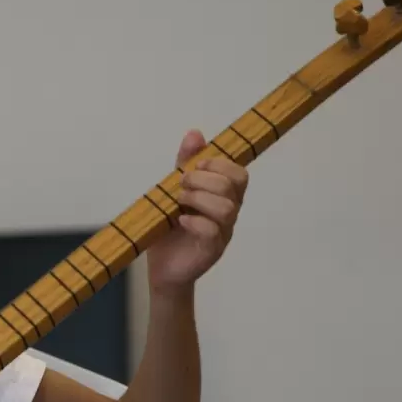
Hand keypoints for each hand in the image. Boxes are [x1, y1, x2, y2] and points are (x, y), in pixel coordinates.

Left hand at [147, 130, 248, 295]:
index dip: (219, 164)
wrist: (161, 267)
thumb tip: (195, 133)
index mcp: (224, 197)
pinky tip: (180, 221)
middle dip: (204, 178)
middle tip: (180, 185)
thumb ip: (185, 164)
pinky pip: (213, 231)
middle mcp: (229, 213)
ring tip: (178, 202)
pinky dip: (195, 222)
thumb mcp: (172, 191)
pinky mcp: (212, 250)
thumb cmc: (169, 228)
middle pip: (233, 185)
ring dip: (198, 198)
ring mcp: (223, 232)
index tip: (195, 166)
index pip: (239, 173)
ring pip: (227, 207)